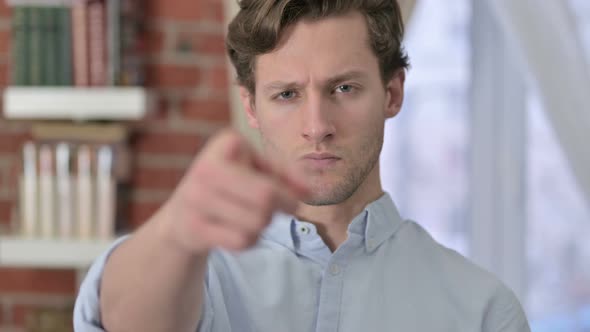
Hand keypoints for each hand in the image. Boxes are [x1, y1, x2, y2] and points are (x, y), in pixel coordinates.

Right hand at [158, 128, 307, 254]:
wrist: (182, 214)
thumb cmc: (229, 184)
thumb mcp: (255, 167)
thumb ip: (285, 174)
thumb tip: (308, 192)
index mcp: (226, 143)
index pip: (271, 176)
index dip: (289, 191)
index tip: (290, 196)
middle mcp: (206, 168)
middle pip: (265, 200)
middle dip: (283, 208)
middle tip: (285, 209)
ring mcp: (196, 199)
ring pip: (256, 224)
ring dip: (264, 226)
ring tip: (254, 217)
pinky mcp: (192, 227)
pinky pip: (242, 241)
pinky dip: (250, 240)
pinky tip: (239, 231)